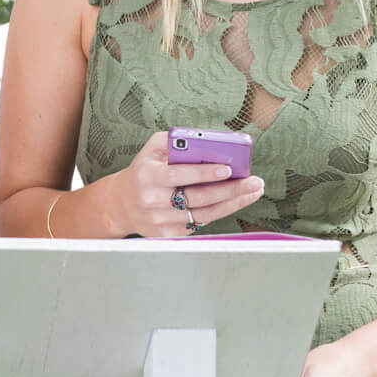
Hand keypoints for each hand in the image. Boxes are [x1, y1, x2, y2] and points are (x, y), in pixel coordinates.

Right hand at [100, 130, 264, 236]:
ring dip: (233, 203)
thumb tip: (206, 140)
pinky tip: (235, 202)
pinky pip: (200, 224)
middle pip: (199, 197)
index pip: (180, 175)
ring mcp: (161, 221)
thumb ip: (175, 140)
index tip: (229, 168)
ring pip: (205, 214)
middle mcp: (153, 201)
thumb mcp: (151, 149)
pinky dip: (220, 212)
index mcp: (148, 176)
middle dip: (231, 189)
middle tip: (254, 182)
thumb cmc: (144, 171)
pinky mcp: (169, 235)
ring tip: (253, 191)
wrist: (122, 205)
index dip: (205, 173)